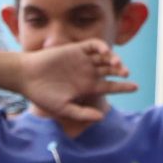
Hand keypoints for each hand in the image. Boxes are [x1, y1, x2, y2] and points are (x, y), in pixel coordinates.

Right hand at [15, 40, 137, 126]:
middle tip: (125, 73)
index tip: (135, 87)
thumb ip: (82, 113)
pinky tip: (105, 52)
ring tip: (117, 65)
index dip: (123, 86)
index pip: (110, 85)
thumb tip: (101, 117)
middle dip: (120, 71)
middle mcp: (87, 72)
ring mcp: (82, 60)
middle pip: (110, 69)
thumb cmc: (42, 95)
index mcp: (87, 87)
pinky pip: (93, 45)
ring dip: (113, 59)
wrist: (27, 77)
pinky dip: (101, 47)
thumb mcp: (64, 108)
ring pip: (104, 57)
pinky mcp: (76, 49)